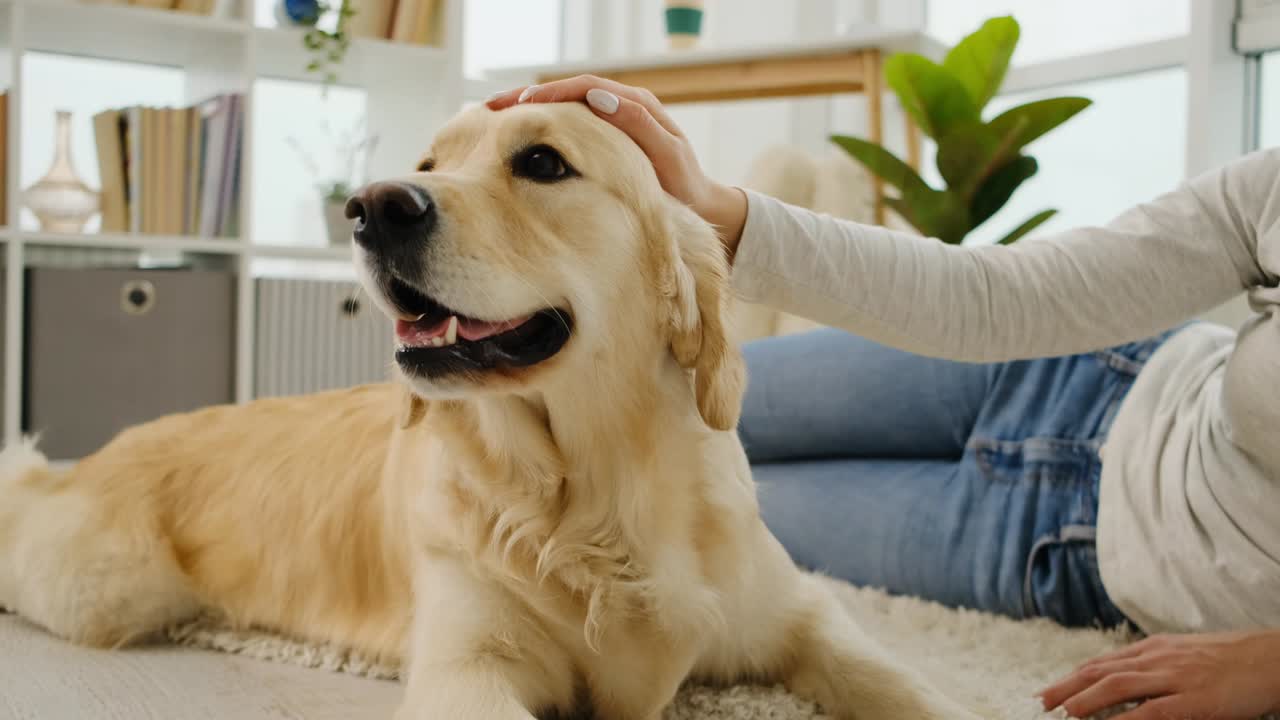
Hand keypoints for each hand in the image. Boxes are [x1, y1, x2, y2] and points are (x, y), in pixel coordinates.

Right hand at [486, 76, 748, 258]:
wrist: (700, 205)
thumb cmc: (685, 185)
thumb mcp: (666, 156)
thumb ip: (638, 126)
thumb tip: (599, 99)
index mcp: (635, 105)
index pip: (584, 88)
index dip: (550, 93)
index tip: (520, 103)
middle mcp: (622, 107)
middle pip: (567, 92)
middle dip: (528, 97)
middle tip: (492, 106)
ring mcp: (612, 123)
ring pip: (564, 109)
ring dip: (530, 111)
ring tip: (494, 116)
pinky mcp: (605, 141)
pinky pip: (570, 126)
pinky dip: (542, 127)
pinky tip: (518, 136)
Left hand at [1039, 630, 1279, 718]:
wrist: (1270, 658)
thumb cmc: (1231, 661)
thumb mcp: (1185, 656)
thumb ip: (1155, 667)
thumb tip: (1127, 680)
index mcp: (1154, 649)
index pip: (1104, 662)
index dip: (1073, 676)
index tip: (1051, 689)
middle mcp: (1157, 659)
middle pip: (1101, 672)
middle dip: (1067, 687)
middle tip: (1042, 702)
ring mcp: (1174, 677)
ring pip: (1118, 687)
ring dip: (1085, 700)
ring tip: (1063, 713)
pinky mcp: (1193, 700)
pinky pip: (1152, 711)